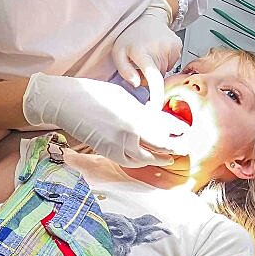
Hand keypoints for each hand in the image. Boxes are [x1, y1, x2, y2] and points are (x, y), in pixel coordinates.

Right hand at [22, 74, 190, 167]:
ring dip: (159, 158)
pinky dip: (140, 162)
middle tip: (185, 147)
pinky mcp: (106, 152)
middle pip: (160, 146)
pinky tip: (145, 159)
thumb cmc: (94, 94)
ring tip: (169, 157)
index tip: (187, 132)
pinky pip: (128, 161)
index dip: (178, 131)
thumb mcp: (123, 97)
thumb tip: (156, 119)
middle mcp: (127, 132)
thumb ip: (141, 110)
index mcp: (134, 115)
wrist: (67, 103)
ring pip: (145, 158)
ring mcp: (116, 145)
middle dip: (175, 147)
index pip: (165, 127)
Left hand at [113, 0, 182, 93]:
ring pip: (164, 72)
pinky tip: (158, 50)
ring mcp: (172, 47)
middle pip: (157, 78)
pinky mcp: (179, 47)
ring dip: (156, 68)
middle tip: (141, 63)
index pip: (153, 76)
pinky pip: (171, 64)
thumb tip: (138, 83)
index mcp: (142, 52)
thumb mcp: (118, 53)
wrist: (147, 17)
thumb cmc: (130, 37)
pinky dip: (164, 62)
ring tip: (149, 53)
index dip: (157, 94)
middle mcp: (159, 49)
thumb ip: (125, 71)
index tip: (157, 107)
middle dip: (148, 76)